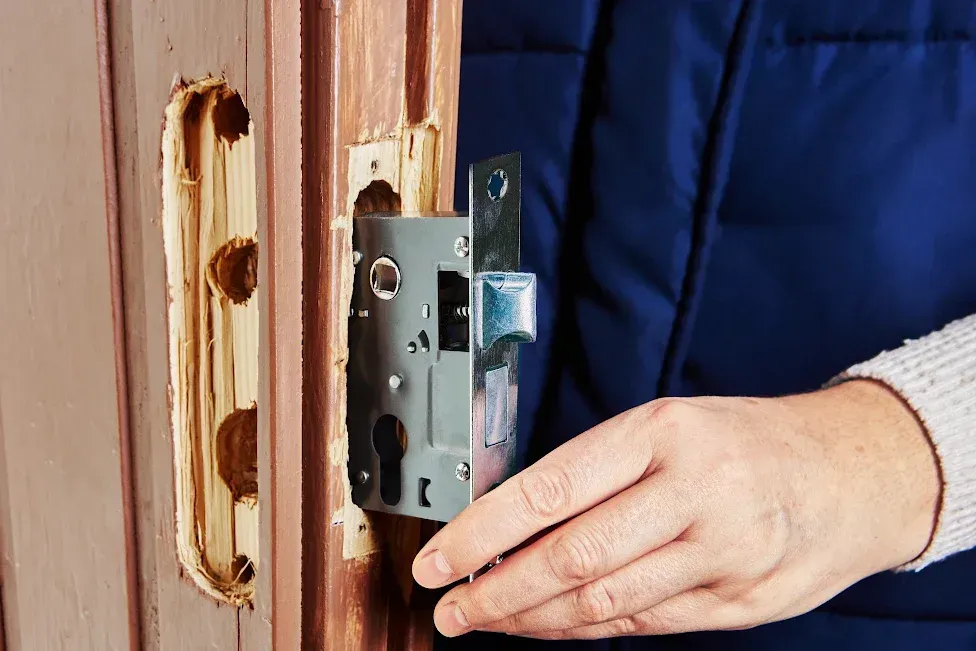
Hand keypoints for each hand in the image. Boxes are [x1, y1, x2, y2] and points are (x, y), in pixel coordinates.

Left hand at [411, 380, 939, 638]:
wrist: (854, 471)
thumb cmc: (747, 441)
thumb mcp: (671, 426)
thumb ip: (600, 471)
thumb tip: (510, 523)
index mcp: (665, 432)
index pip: (551, 487)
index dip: (482, 532)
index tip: (436, 559)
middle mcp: (696, 491)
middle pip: (572, 557)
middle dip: (496, 591)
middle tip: (450, 608)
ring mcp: (724, 553)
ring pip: (604, 602)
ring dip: (533, 619)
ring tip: (488, 620)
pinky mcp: (742, 603)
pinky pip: (646, 624)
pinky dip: (588, 629)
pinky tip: (551, 626)